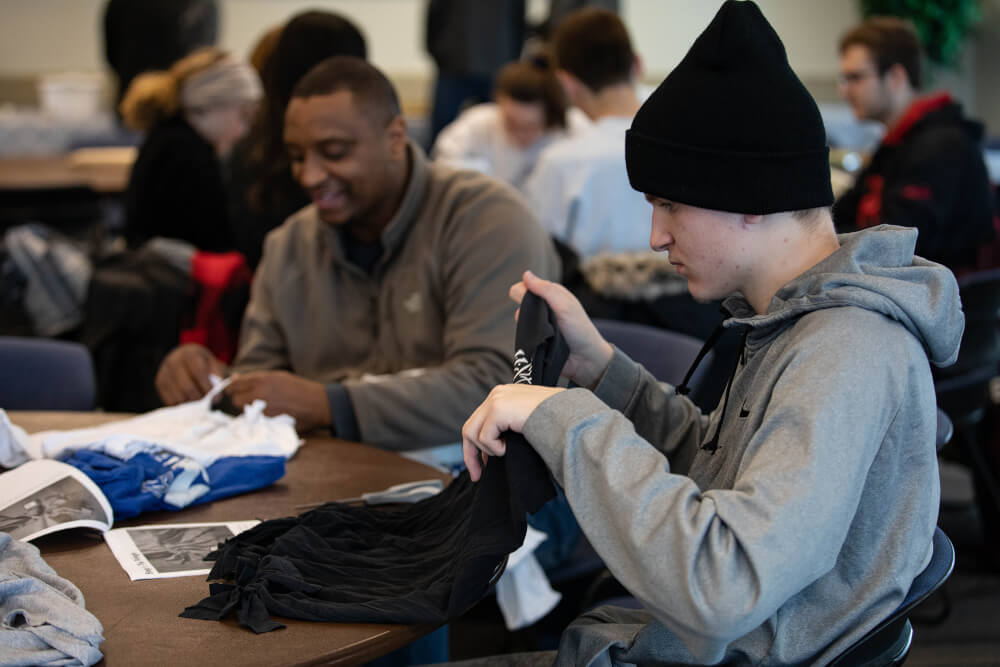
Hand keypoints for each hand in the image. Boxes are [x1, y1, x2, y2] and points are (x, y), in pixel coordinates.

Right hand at [156, 343, 226, 404]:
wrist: (182, 356)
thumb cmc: (202, 362)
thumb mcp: (213, 364)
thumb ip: (219, 378)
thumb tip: (217, 397)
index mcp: (189, 354)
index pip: (198, 372)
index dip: (207, 386)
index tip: (215, 395)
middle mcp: (173, 362)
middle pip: (188, 388)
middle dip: (200, 398)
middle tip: (207, 401)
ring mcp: (164, 373)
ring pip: (179, 397)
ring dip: (191, 404)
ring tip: (199, 401)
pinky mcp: (159, 383)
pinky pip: (171, 401)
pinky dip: (182, 405)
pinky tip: (189, 401)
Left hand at [224, 371, 331, 432]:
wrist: (317, 404)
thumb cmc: (299, 388)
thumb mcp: (278, 377)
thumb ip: (256, 378)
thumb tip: (235, 378)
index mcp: (263, 379)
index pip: (235, 384)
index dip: (230, 388)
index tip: (230, 391)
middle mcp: (261, 393)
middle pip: (235, 399)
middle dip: (238, 400)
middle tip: (246, 401)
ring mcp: (264, 409)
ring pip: (244, 412)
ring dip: (247, 410)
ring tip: (259, 409)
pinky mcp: (268, 422)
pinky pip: (254, 421)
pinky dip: (256, 419)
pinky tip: (265, 416)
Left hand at [462, 384, 563, 480]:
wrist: (570, 415)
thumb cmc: (557, 421)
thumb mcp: (529, 420)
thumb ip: (511, 426)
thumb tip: (498, 447)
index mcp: (504, 395)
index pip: (478, 421)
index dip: (477, 446)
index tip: (482, 467)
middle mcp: (497, 394)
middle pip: (469, 428)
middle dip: (471, 455)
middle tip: (477, 476)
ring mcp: (496, 400)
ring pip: (473, 434)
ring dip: (488, 451)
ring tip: (506, 452)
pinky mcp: (498, 409)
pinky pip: (484, 437)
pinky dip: (495, 448)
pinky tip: (510, 447)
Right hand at [510, 270, 613, 387]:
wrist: (586, 360)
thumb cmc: (580, 330)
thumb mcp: (565, 306)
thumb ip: (545, 290)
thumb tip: (526, 274)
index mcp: (552, 295)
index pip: (526, 287)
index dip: (524, 292)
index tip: (529, 300)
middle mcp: (544, 308)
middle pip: (521, 303)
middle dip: (525, 311)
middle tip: (540, 319)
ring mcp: (539, 325)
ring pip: (520, 321)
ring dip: (527, 326)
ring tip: (543, 334)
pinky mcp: (536, 340)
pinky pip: (522, 336)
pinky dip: (527, 338)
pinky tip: (536, 342)